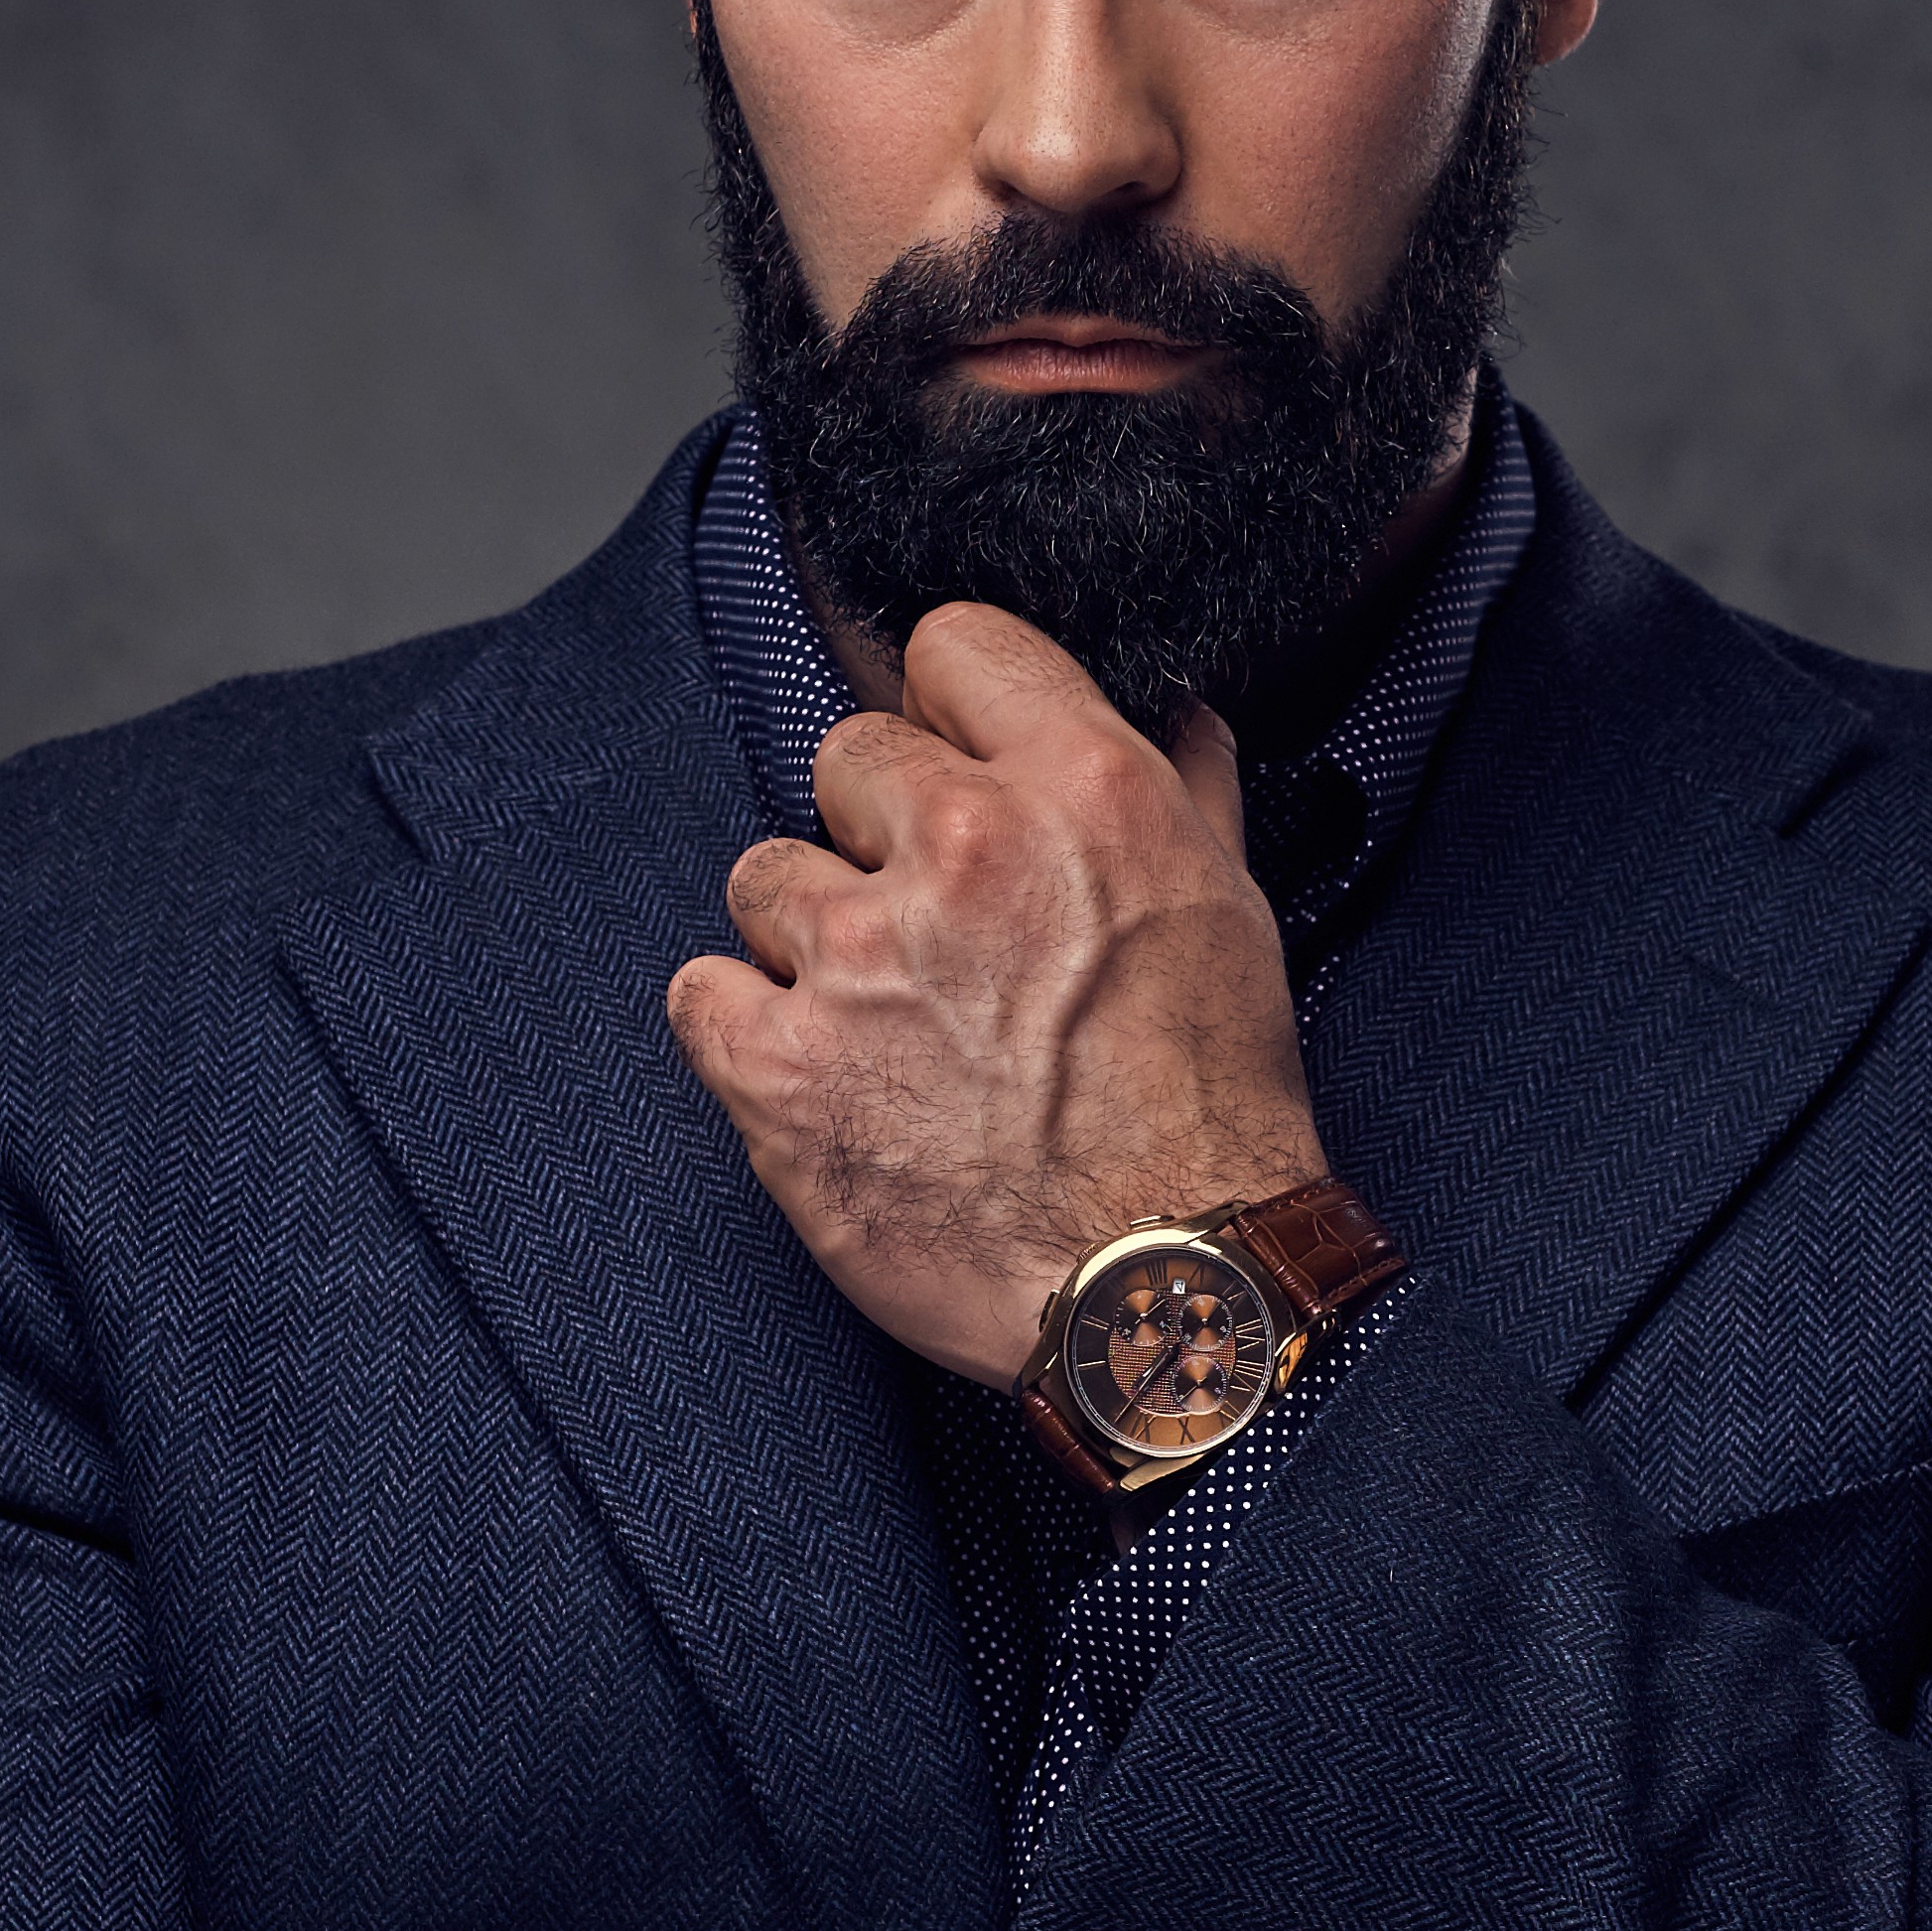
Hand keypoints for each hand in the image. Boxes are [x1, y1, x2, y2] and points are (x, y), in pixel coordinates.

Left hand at [663, 603, 1330, 1384]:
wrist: (1165, 1283)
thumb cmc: (1211, 1106)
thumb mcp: (1230, 911)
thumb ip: (1183, 791)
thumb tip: (1171, 714)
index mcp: (1084, 789)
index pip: (953, 647)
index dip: (953, 714)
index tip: (954, 771)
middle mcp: (964, 849)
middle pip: (846, 757)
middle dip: (883, 836)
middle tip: (936, 934)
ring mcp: (857, 958)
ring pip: (765, 875)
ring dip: (810, 939)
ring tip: (886, 1023)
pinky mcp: (778, 1067)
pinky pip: (701, 992)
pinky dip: (744, 1032)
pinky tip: (818, 1074)